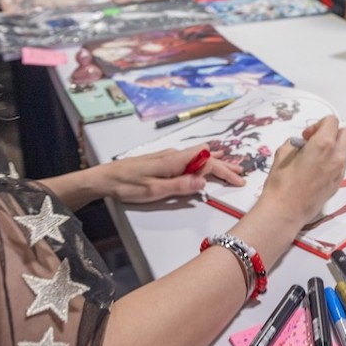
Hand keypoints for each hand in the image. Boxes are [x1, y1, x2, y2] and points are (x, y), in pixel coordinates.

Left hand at [102, 145, 244, 205]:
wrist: (105, 178)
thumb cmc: (127, 185)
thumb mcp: (154, 190)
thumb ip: (179, 185)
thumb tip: (203, 181)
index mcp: (174, 161)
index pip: (207, 162)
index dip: (224, 171)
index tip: (238, 180)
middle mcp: (174, 155)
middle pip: (206, 156)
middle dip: (224, 165)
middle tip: (240, 174)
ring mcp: (169, 157)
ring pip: (199, 156)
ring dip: (215, 162)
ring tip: (230, 166)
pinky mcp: (163, 161)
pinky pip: (190, 158)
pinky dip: (204, 161)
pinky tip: (206, 161)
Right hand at [254, 116, 345, 227]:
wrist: (285, 211)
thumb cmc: (282, 185)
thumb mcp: (283, 152)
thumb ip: (297, 142)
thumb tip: (303, 143)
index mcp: (323, 145)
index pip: (332, 121)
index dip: (318, 124)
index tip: (307, 134)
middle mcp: (336, 157)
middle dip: (332, 132)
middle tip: (315, 140)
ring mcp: (339, 171)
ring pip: (344, 149)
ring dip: (333, 147)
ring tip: (313, 156)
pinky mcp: (337, 183)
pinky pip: (340, 164)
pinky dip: (332, 161)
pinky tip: (315, 169)